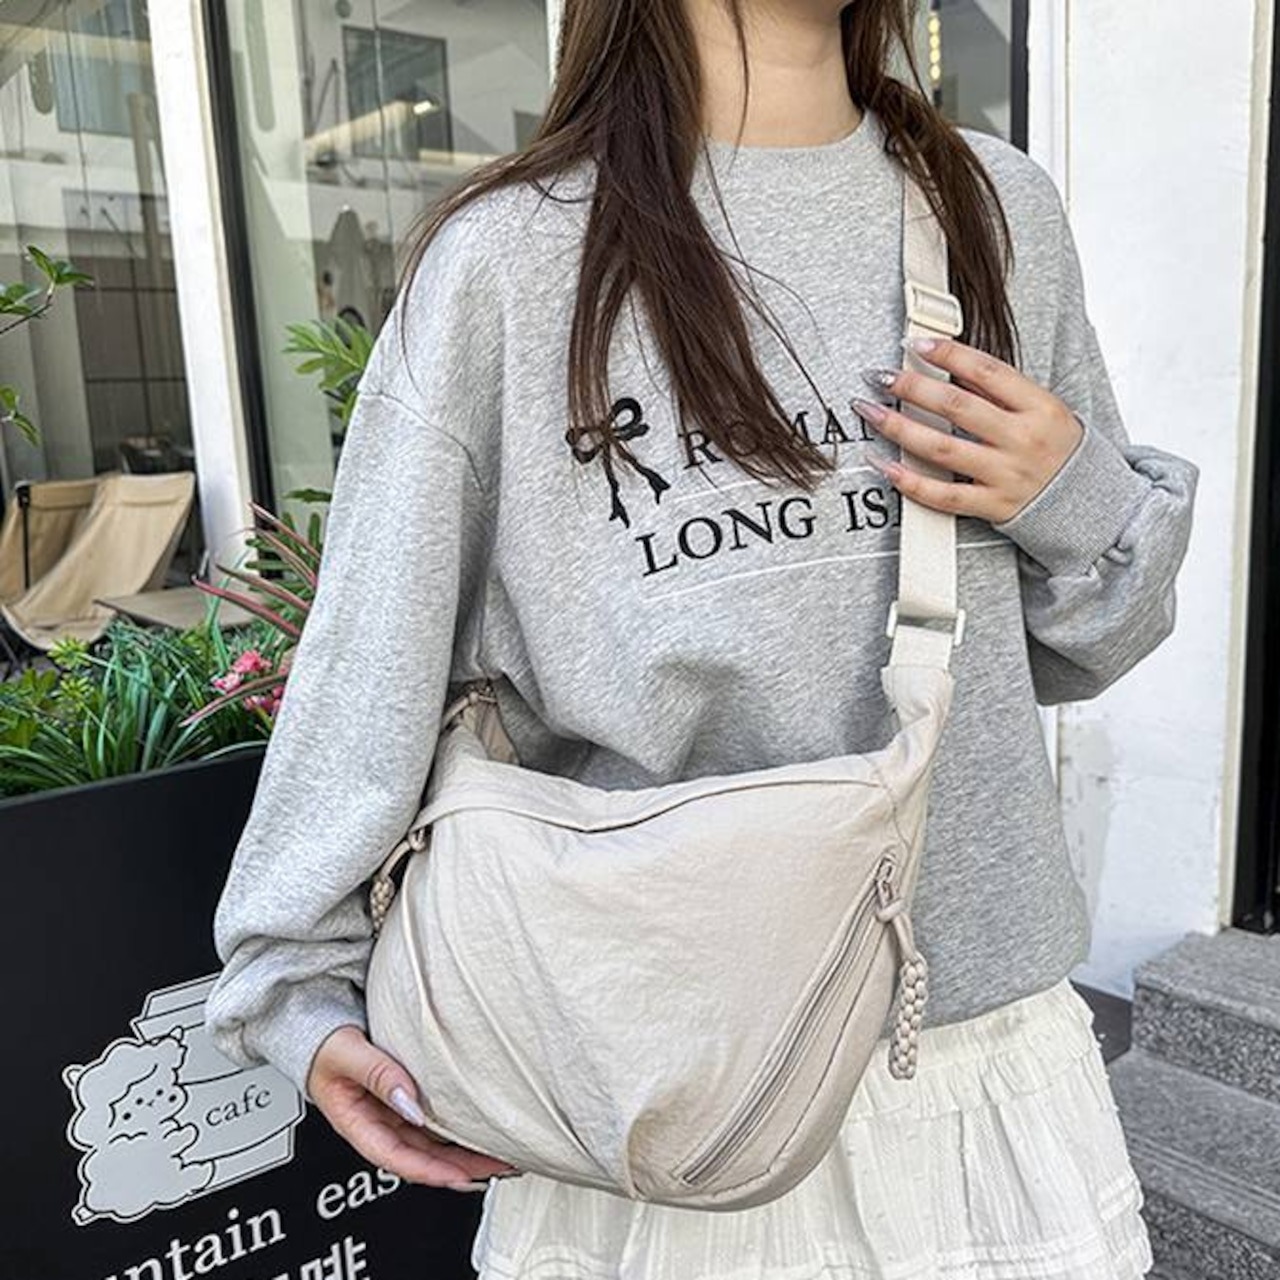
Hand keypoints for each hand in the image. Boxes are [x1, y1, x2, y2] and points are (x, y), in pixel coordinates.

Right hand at [306, 1024, 521, 1190]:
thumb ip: (377, 1074)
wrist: (316, 1026)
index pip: (396, 1157)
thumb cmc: (325, 1044)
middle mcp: (379, 1125)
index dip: (429, 1171)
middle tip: (498, 1167)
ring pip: (431, 1144)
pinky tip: (480, 1133)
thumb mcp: (346, 1054)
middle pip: (422, 1158)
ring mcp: (393, 1115)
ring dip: (464, 1154)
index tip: (460, 1176)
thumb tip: (408, 1101)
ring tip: (500, 1156)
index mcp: (357, 1124)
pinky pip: (433, 1123)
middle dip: (460, 1169)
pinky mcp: (406, 1101)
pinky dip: (457, 1132)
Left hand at [851, 336, 1083, 523]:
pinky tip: (884, 466)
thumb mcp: (1044, 410)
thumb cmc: (1059, 449)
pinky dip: (910, 482)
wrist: (1088, 503)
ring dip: (899, 429)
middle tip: (880, 377)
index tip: (915, 344)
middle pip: (956, 406)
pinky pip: (944, 495)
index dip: (947, 354)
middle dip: (912, 387)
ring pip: (942, 449)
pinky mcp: (993, 506)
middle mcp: (1022, 439)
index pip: (987, 371)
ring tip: (870, 411)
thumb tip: (951, 367)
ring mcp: (1006, 475)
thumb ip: (1002, 391)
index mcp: (1039, 407)